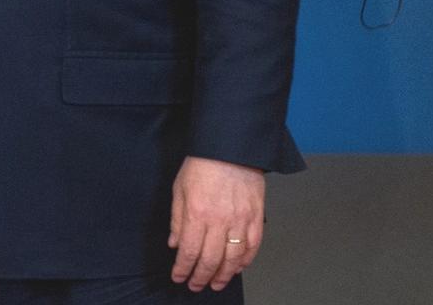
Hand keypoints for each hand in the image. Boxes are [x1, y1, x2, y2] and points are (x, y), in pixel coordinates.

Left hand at [168, 155, 265, 291]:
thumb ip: (177, 219)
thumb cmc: (203, 164)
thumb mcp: (180, 188)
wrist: (231, 147)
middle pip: (210, 259)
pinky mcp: (256, 217)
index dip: (183, 269)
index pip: (189, 251)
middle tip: (196, 285)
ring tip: (216, 283)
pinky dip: (245, 261)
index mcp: (197, 213)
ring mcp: (241, 220)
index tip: (178, 276)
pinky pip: (252, 246)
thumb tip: (175, 243)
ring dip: (223, 275)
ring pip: (233, 258)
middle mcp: (220, 220)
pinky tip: (237, 268)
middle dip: (201, 277)